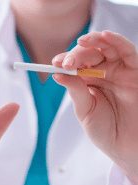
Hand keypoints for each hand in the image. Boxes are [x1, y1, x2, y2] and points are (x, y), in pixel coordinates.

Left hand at [52, 31, 137, 184]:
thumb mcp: (85, 111)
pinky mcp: (135, 72)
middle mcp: (103, 74)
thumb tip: (57, 74)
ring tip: (82, 42)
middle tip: (66, 62)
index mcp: (88, 82)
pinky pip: (127, 52)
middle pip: (89, 54)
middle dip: (76, 55)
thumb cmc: (105, 131)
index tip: (54, 63)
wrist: (126, 147)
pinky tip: (104, 37)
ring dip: (94, 41)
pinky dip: (117, 42)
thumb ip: (75, 91)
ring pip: (107, 48)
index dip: (65, 61)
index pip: (75, 65)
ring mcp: (119, 71)